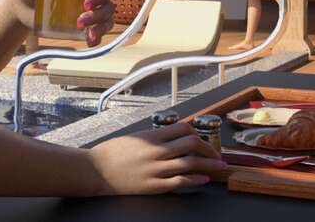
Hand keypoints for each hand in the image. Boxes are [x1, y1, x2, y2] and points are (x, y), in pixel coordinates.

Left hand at [78, 0, 114, 46]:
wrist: (27, 8)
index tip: (86, 4)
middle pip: (108, 6)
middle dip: (98, 15)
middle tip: (79, 22)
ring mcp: (90, 15)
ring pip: (107, 21)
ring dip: (100, 28)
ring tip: (89, 36)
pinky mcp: (84, 29)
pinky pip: (98, 34)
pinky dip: (97, 39)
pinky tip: (89, 42)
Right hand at [88, 122, 224, 195]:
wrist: (95, 171)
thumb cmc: (111, 153)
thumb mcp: (134, 137)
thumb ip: (154, 136)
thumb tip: (173, 135)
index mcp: (151, 136)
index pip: (183, 128)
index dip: (197, 133)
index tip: (203, 139)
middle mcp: (156, 151)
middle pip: (192, 143)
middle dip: (209, 149)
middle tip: (217, 154)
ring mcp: (155, 169)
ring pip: (190, 163)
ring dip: (209, 165)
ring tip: (220, 167)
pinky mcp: (153, 186)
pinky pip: (179, 182)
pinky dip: (195, 180)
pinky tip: (204, 180)